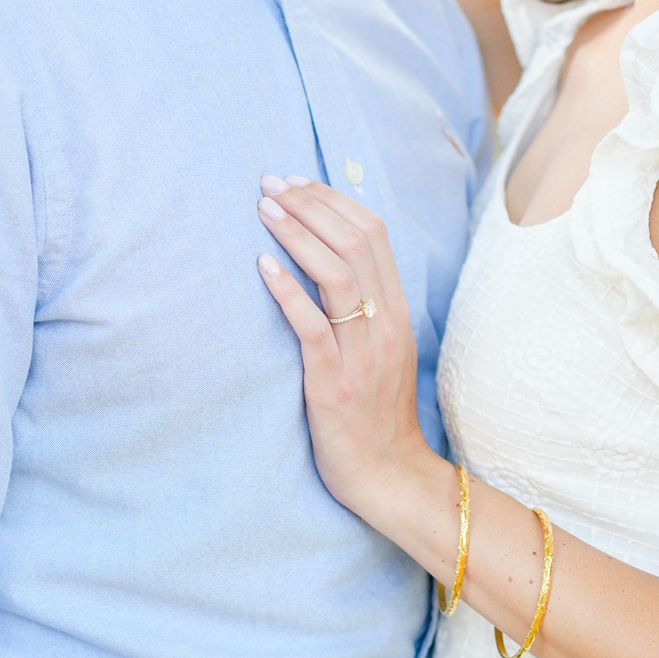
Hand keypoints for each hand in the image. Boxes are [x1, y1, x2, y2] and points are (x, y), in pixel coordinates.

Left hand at [253, 175, 439, 525]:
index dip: (333, 201)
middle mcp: (385, 325)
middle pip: (357, 244)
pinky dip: (288, 292)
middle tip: (270, 185)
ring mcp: (362, 354)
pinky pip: (313, 328)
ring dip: (298, 236)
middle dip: (310, 206)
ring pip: (338, 277)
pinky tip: (262, 267)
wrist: (389, 476)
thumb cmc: (374, 413)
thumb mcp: (378, 351)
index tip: (296, 181)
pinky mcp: (335, 384)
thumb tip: (328, 262)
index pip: (373, 235)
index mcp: (397, 311)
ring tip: (264, 211)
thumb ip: (361, 308)